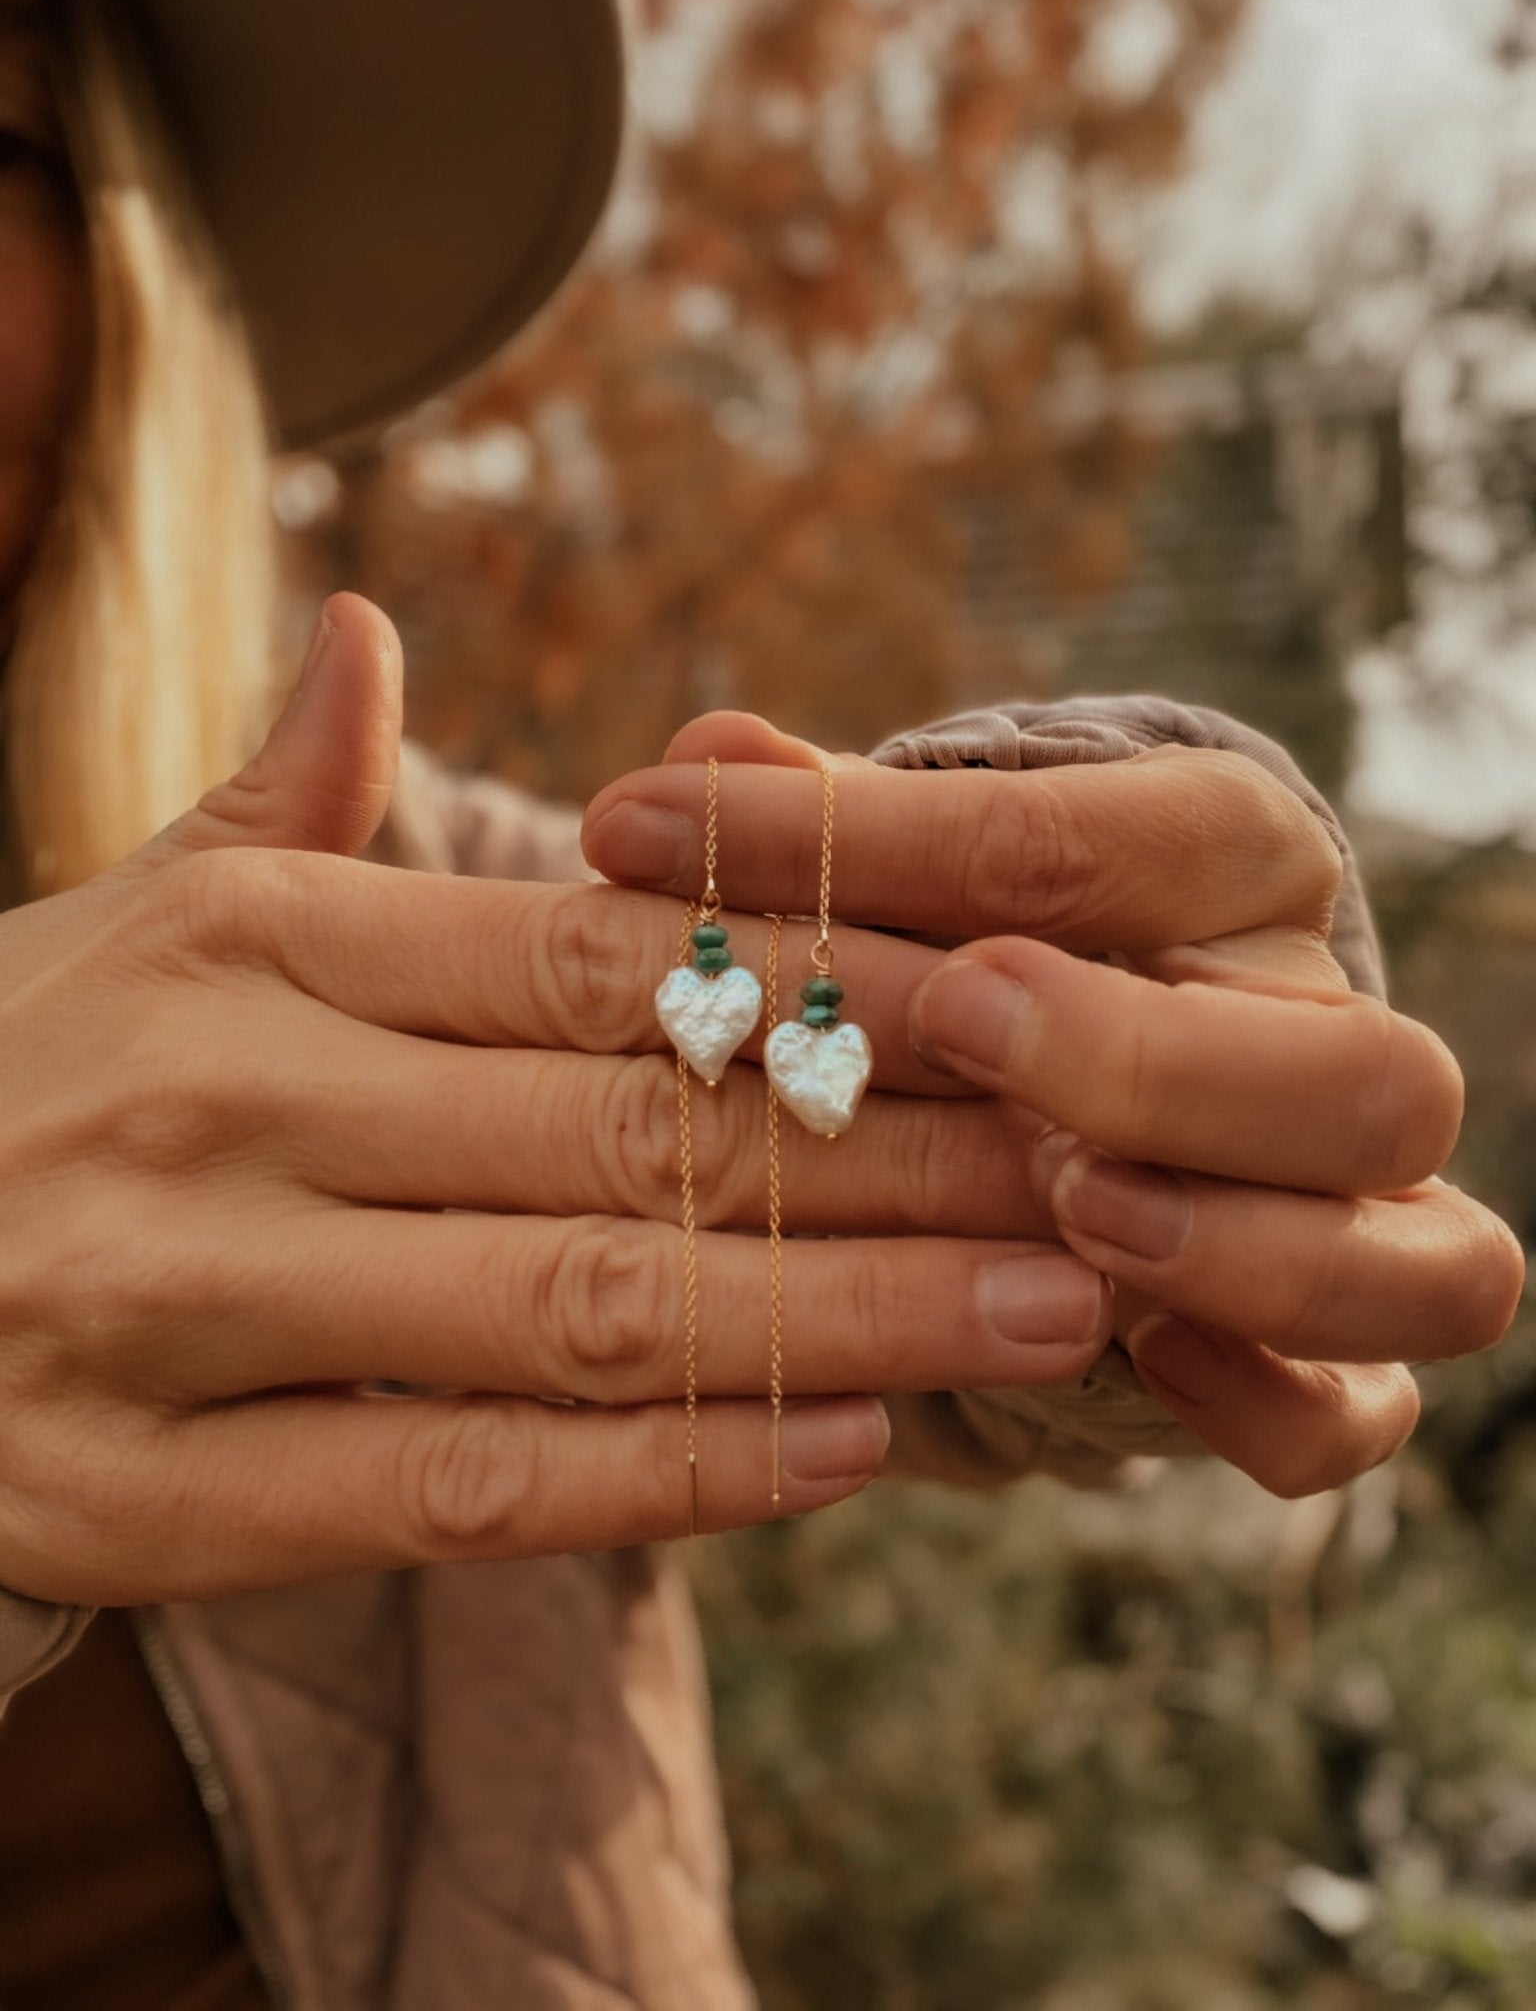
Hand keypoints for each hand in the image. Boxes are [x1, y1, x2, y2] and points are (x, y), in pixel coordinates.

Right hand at [0, 606, 1124, 1608]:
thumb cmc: (21, 1076)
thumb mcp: (132, 911)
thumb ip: (275, 788)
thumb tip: (366, 619)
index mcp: (254, 936)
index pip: (598, 944)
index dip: (826, 976)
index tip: (1020, 1000)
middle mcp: (225, 1098)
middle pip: (630, 1121)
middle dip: (894, 1154)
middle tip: (1103, 1166)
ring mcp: (180, 1301)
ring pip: (576, 1306)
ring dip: (841, 1314)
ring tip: (1046, 1309)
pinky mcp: (147, 1490)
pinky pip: (452, 1491)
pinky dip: (664, 1477)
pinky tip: (843, 1453)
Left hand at [582, 711, 1524, 1496]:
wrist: (1088, 1099)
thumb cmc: (982, 965)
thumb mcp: (906, 889)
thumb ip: (833, 837)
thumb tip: (702, 745)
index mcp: (1237, 875)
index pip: (1134, 840)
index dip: (909, 845)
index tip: (688, 839)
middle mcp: (1332, 1039)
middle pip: (1363, 1071)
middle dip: (1153, 1057)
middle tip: (954, 1024)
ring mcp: (1362, 1216)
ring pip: (1431, 1262)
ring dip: (1239, 1245)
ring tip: (1067, 1211)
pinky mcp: (1337, 1362)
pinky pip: (1367, 1415)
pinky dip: (1271, 1405)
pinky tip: (1142, 1365)